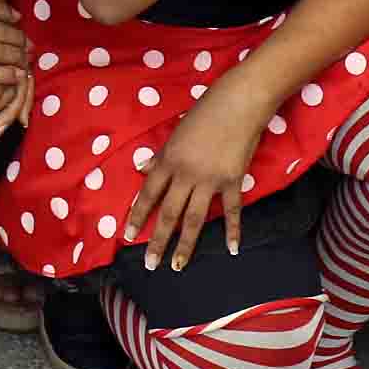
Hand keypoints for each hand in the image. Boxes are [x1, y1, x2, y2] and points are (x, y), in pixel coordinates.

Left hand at [128, 76, 272, 271]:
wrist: (240, 102)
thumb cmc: (206, 111)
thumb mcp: (176, 131)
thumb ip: (161, 155)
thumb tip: (142, 170)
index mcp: (169, 159)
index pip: (148, 193)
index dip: (137, 215)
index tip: (127, 235)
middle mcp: (186, 174)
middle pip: (168, 213)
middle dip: (157, 240)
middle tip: (150, 264)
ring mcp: (210, 179)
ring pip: (194, 219)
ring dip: (186, 244)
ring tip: (177, 265)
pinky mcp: (233, 180)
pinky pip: (232, 211)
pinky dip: (232, 230)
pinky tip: (231, 249)